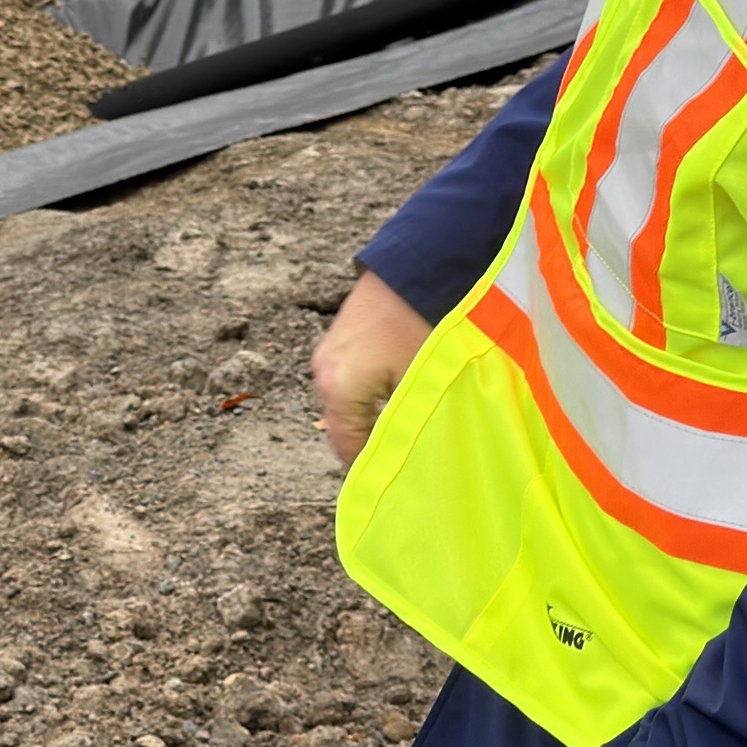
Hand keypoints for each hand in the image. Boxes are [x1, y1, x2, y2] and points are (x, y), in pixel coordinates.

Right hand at [312, 271, 434, 464]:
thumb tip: (409, 460)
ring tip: (409, 421)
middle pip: (343, 427)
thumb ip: (407, 426)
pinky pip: (350, 380)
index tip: (399, 482)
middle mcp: (323, 372)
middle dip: (374, 441)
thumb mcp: (420, 383)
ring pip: (347, 404)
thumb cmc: (422, 323)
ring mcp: (328, 352)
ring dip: (373, 415)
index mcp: (337, 388)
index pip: (347, 449)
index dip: (373, 469)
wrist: (419, 264)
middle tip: (409, 454)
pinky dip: (370, 392)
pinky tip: (400, 390)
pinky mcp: (340, 338)